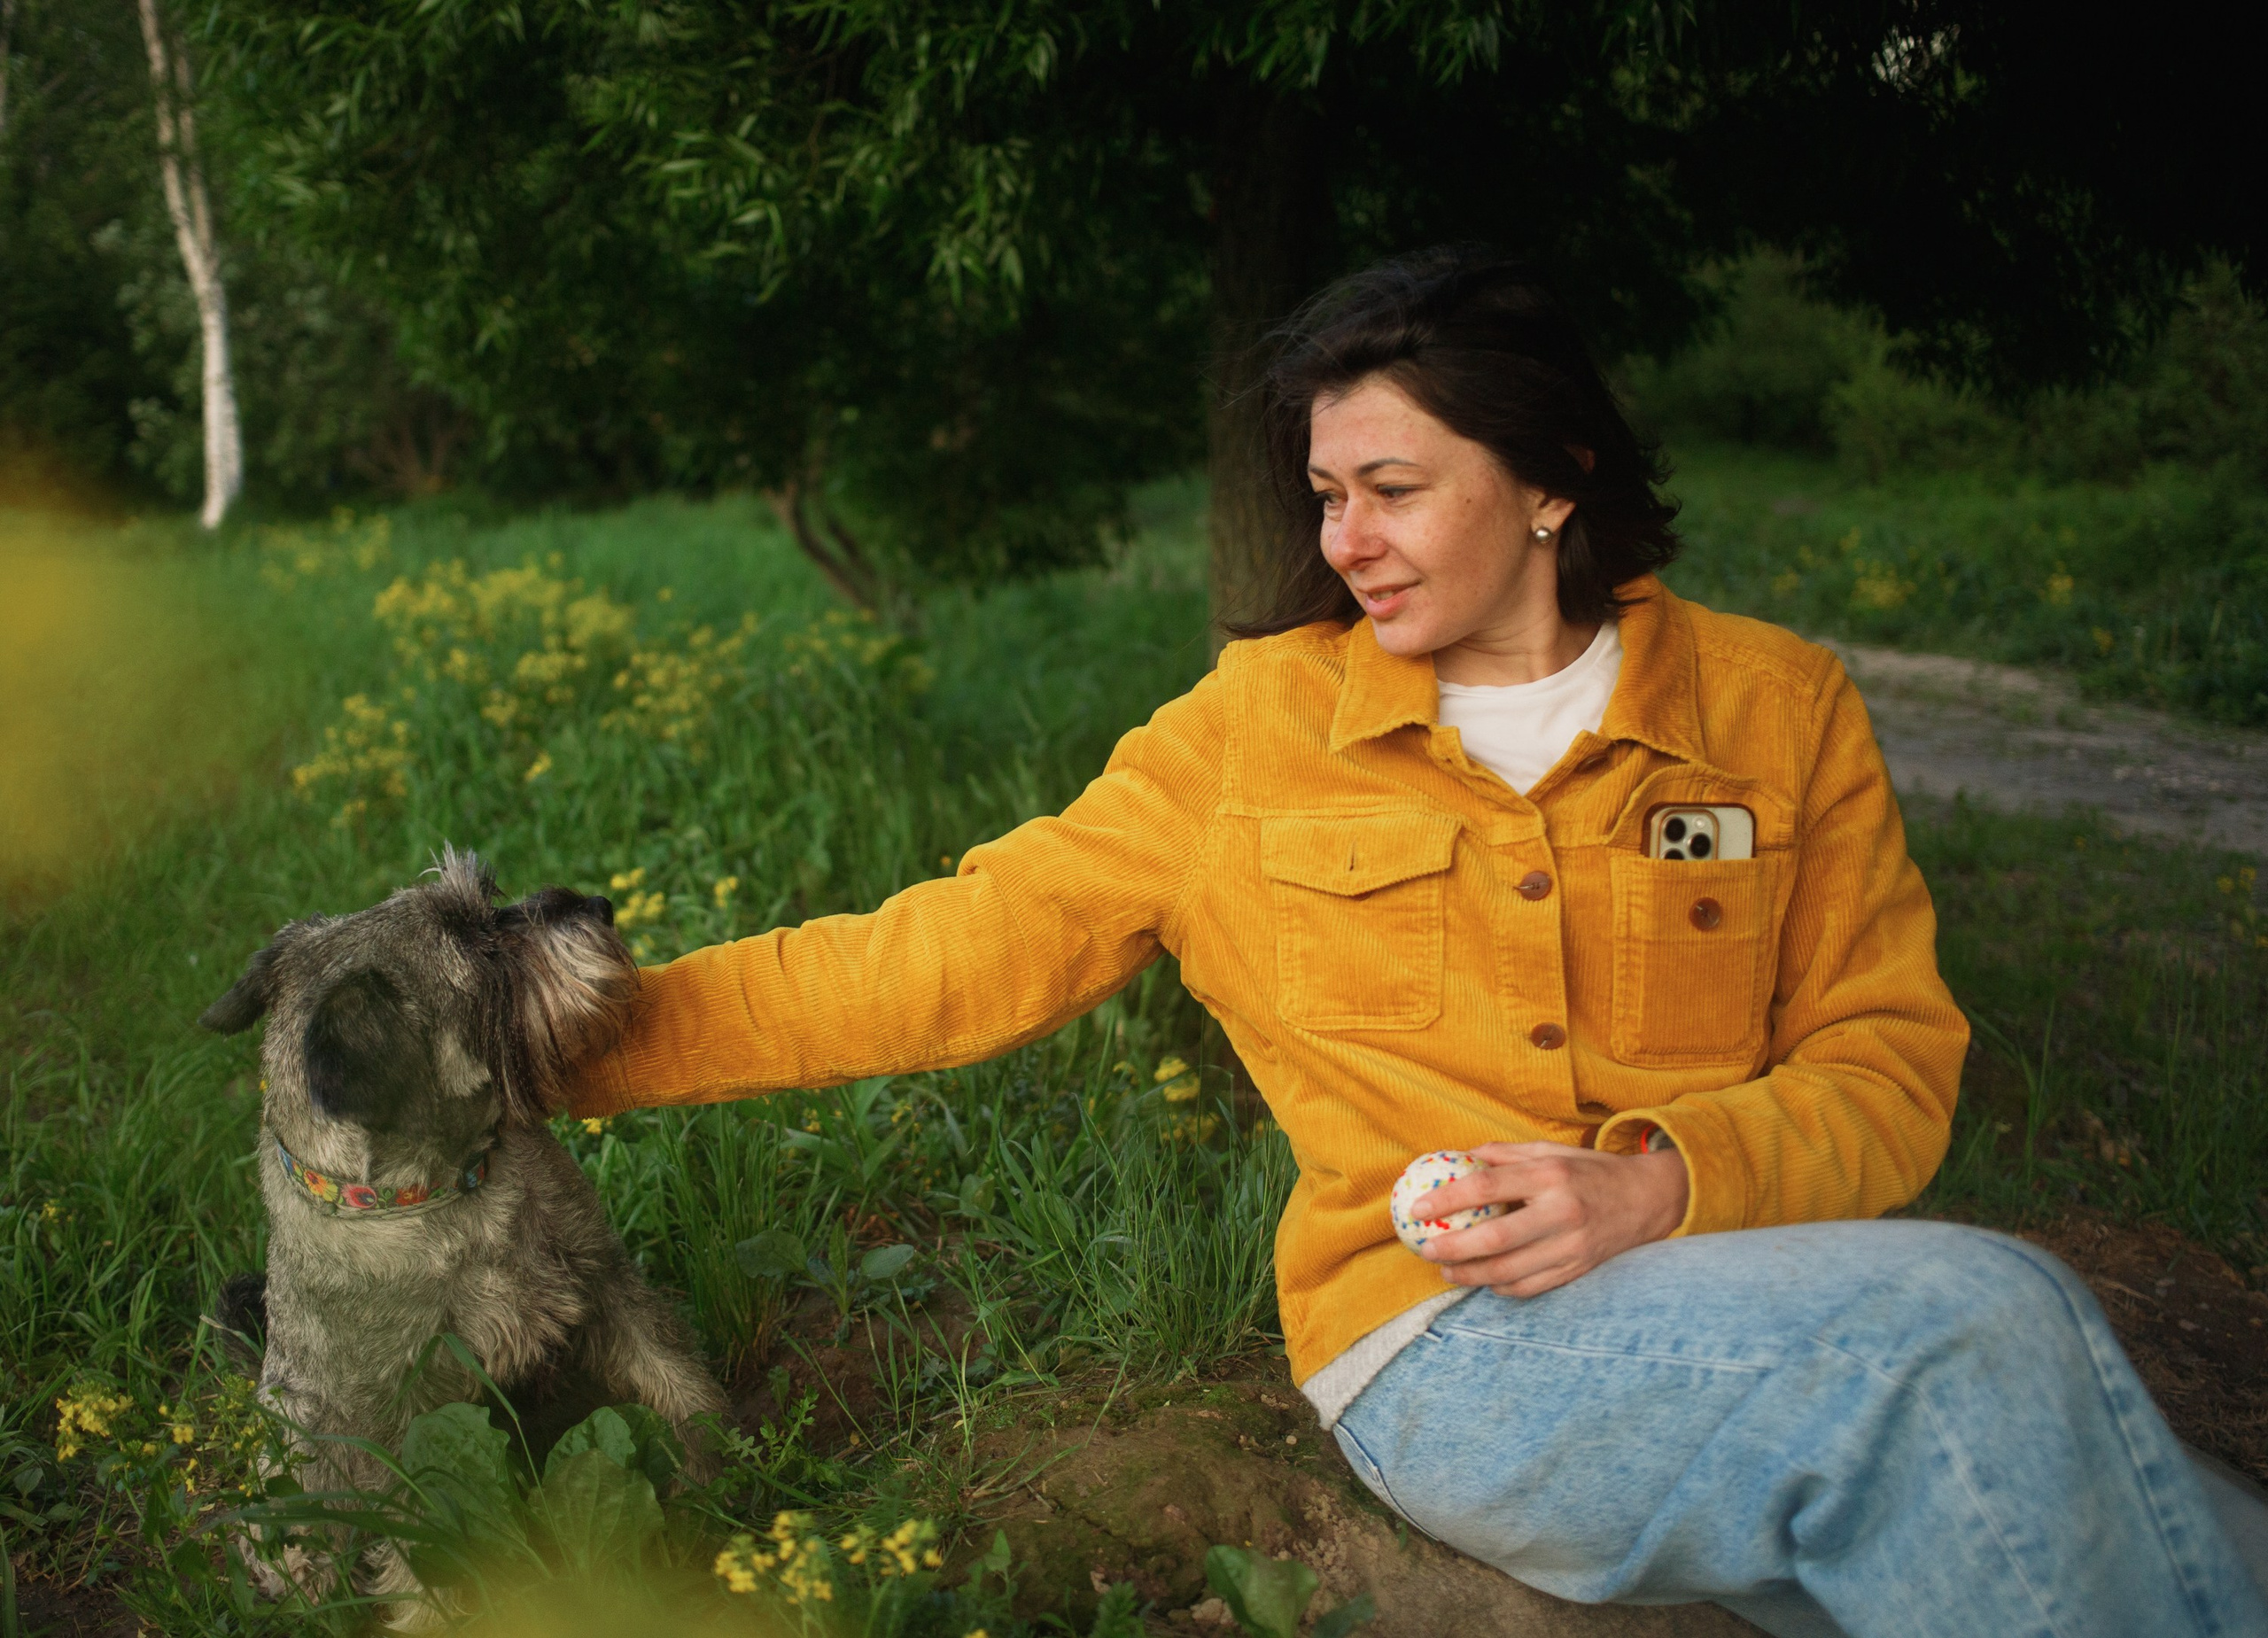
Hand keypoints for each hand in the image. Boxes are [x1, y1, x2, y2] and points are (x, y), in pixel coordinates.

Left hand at [1417, 1141, 1688, 1298]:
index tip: (1418, 1208)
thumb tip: (1457, 1156)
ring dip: (1471, 1275)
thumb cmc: (1588, 1171)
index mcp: (1549, 1175)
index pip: (1487, 1187)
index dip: (1447, 1199)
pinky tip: (1483, 1280)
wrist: (1647, 1199)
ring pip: (1510, 1271)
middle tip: (1425, 1248)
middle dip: (1453, 1248)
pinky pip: (1531, 1287)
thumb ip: (1504, 1154)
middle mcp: (1562, 1211)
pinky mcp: (1579, 1270)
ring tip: (1446, 1270)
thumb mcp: (1549, 1151)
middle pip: (1495, 1238)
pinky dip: (1502, 1287)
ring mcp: (1573, 1245)